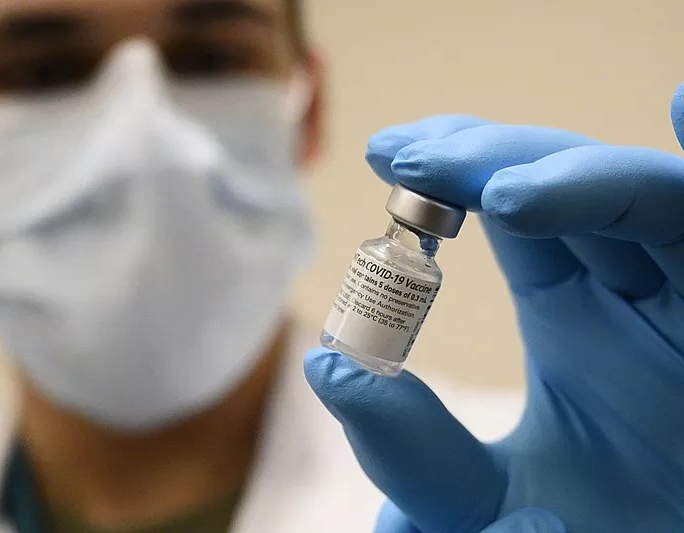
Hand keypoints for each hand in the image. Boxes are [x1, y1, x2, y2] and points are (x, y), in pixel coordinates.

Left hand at [306, 84, 683, 531]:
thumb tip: (325, 366)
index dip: (453, 170)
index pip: (512, 207)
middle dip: (488, 159)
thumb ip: (407, 447)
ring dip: (572, 174)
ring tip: (501, 195)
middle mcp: (631, 289)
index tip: (389, 154)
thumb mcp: (470, 501)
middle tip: (411, 159)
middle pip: (563, 182)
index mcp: (571, 314)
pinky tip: (682, 104)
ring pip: (639, 195)